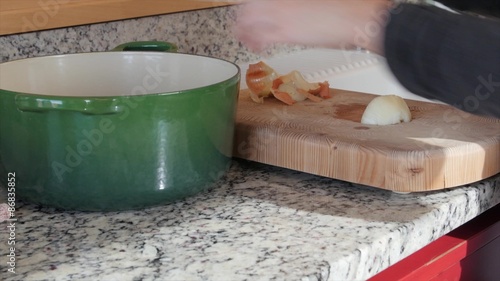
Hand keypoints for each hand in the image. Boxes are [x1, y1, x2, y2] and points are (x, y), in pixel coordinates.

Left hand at [234, 0, 391, 53]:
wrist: (357, 18)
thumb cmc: (347, 8)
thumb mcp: (320, 1)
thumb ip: (304, 5)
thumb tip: (302, 10)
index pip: (261, 0)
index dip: (252, 5)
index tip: (251, 10)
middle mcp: (282, 1)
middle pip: (251, 6)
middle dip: (243, 16)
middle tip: (241, 23)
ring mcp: (282, 15)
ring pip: (251, 21)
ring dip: (244, 29)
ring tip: (243, 36)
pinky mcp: (287, 33)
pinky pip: (262, 38)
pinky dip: (255, 43)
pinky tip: (256, 47)